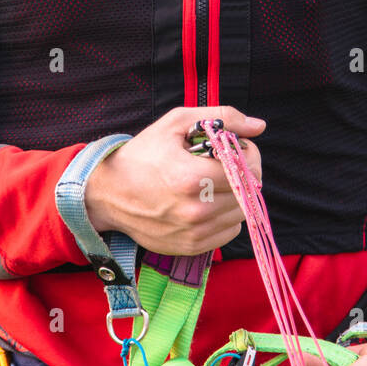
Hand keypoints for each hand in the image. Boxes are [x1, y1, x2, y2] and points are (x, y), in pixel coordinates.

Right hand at [83, 105, 265, 255]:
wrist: (107, 193)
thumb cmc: (142, 155)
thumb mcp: (176, 123)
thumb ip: (222, 117)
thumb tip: (259, 126)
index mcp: (193, 177)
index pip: (248, 170)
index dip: (249, 154)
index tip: (237, 148)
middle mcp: (196, 210)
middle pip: (249, 193)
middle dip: (245, 174)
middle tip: (228, 163)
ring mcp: (194, 233)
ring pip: (242, 214)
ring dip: (236, 195)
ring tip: (215, 182)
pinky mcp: (191, 247)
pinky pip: (229, 232)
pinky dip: (226, 216)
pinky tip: (207, 201)